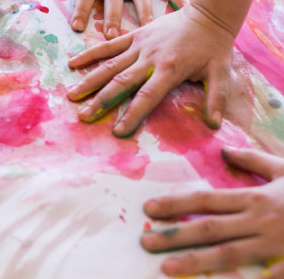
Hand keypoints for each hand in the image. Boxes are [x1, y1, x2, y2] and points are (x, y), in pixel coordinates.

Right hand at [66, 5, 233, 136]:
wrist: (208, 13)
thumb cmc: (214, 46)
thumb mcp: (221, 73)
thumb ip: (216, 98)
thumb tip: (214, 125)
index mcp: (169, 70)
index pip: (147, 97)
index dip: (132, 114)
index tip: (117, 131)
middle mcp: (149, 58)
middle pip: (121, 83)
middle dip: (101, 101)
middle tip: (83, 116)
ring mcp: (139, 46)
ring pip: (110, 66)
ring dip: (89, 81)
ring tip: (72, 95)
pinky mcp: (134, 36)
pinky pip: (109, 46)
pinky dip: (90, 54)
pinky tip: (73, 64)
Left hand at [141, 147, 283, 276]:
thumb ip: (254, 160)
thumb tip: (224, 150)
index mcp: (255, 198)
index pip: (206, 200)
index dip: (176, 205)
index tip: (148, 208)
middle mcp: (259, 220)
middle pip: (210, 228)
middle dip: (175, 235)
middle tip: (145, 242)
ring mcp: (274, 245)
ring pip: (228, 254)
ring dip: (195, 261)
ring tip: (166, 267)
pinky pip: (263, 276)